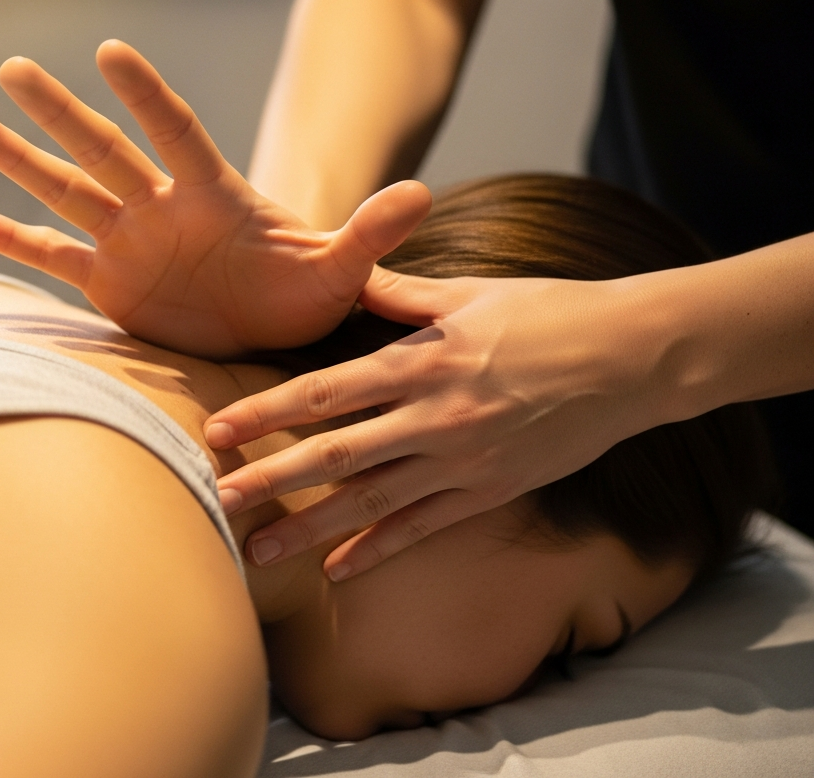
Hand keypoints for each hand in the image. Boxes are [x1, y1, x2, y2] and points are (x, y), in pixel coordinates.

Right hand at [0, 40, 430, 356]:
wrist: (274, 332)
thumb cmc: (310, 296)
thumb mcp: (341, 270)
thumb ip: (370, 233)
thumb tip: (422, 195)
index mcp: (214, 195)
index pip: (176, 134)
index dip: (145, 96)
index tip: (110, 52)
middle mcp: (163, 207)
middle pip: (104, 152)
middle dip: (61, 115)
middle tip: (14, 67)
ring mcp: (132, 242)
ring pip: (68, 193)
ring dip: (22, 161)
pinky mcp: (111, 283)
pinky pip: (53, 257)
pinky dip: (12, 241)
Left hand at [206, 265, 664, 578]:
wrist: (630, 358)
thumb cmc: (550, 314)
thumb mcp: (472, 292)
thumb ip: (404, 293)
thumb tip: (352, 276)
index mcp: (423, 362)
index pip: (326, 392)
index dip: (267, 413)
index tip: (219, 429)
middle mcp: (435, 417)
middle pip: (335, 455)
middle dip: (271, 481)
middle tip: (217, 501)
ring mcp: (464, 461)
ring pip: (371, 503)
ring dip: (310, 530)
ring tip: (259, 552)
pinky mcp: (491, 490)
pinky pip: (424, 527)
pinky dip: (378, 551)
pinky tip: (338, 570)